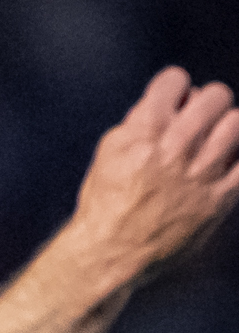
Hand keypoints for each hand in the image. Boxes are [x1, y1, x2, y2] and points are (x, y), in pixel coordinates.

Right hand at [67, 67, 238, 286]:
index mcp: (143, 132)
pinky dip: (238, 156)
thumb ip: (138, 122)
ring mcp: (200, 173)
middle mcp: (175, 147)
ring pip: (236, 123)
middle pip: (214, 96)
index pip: (174, 80)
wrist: (112, 252)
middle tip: (199, 120)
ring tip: (216, 140)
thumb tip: (168, 102)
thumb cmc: (106, 202)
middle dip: (207, 102)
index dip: (174, 87)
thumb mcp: (109, 153)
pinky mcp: (219, 198)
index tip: (172, 102)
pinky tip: (226, 160)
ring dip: (226, 126)